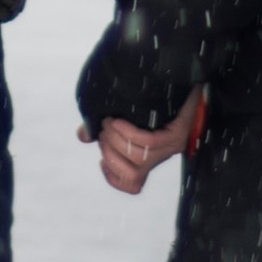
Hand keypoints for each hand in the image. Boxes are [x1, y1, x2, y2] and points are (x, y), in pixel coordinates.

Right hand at [84, 101, 199, 196]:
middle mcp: (162, 156)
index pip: (134, 185)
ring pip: (138, 158)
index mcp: (150, 157)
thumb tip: (83, 136)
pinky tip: (117, 121)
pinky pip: (148, 143)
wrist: (178, 76)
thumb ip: (103, 128)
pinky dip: (128, 133)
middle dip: (110, 155)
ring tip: (108, 122)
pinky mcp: (178, 134)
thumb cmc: (149, 98)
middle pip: (132, 174)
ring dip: (116, 141)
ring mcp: (172, 146)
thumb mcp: (122, 117)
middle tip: (102, 131)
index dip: (114, 179)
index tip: (102, 161)